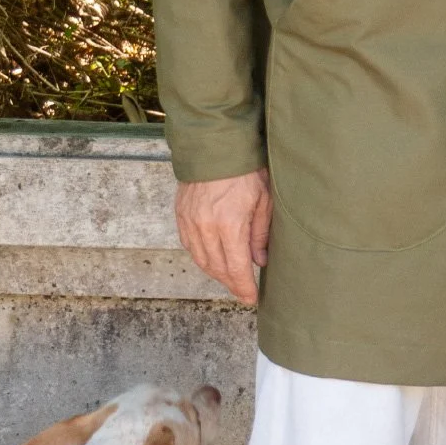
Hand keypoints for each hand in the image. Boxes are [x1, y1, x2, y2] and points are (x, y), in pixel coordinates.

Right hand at [174, 170, 271, 306]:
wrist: (215, 146)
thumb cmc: (245, 170)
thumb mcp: (264, 201)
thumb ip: (260, 235)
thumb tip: (260, 261)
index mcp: (229, 225)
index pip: (236, 268)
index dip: (244, 287)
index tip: (251, 298)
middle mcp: (205, 228)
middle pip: (217, 269)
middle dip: (231, 284)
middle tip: (243, 292)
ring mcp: (190, 222)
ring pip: (201, 260)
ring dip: (216, 273)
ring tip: (231, 279)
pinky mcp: (181, 215)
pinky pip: (190, 246)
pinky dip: (202, 258)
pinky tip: (213, 261)